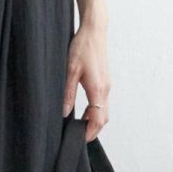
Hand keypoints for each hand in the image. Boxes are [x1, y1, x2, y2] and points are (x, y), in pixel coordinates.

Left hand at [62, 25, 110, 139]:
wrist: (94, 31)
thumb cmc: (82, 47)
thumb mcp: (70, 71)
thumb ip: (67, 94)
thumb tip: (65, 113)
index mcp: (98, 89)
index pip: (98, 120)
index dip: (89, 133)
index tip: (79, 140)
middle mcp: (105, 89)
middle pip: (103, 118)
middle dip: (93, 130)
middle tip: (78, 137)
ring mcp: (107, 85)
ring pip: (104, 111)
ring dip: (94, 120)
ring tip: (79, 125)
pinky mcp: (105, 80)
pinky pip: (103, 102)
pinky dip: (95, 111)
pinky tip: (84, 111)